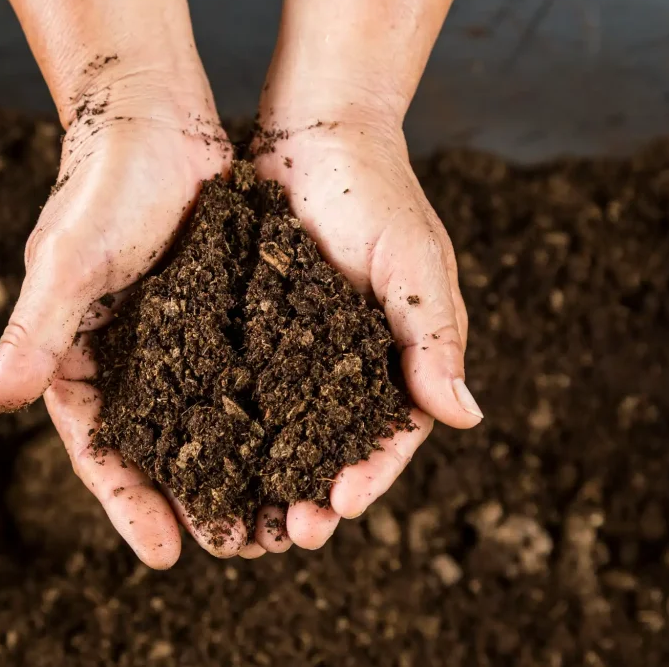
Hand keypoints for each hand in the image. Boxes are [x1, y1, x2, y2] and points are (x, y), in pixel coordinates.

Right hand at [0, 66, 239, 567]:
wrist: (154, 117)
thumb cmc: (101, 187)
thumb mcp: (68, 265)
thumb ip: (30, 336)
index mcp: (78, 360)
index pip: (100, 450)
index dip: (129, 504)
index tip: (165, 556)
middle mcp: (128, 361)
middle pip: (159, 450)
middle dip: (192, 502)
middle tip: (235, 549)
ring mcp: (177, 341)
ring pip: (207, 422)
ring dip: (237, 470)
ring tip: (274, 518)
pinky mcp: (219, 316)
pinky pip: (243, 376)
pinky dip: (266, 414)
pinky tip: (299, 445)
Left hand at [248, 113, 481, 552]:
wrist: (313, 134)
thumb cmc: (376, 193)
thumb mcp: (413, 263)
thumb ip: (433, 337)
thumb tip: (465, 416)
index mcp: (395, 357)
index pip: (390, 434)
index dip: (368, 475)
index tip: (340, 507)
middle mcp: (344, 365)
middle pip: (332, 448)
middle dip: (313, 494)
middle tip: (287, 534)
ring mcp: (294, 352)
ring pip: (282, 432)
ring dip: (266, 478)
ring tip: (245, 519)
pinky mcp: (250, 331)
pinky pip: (238, 387)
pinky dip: (227, 427)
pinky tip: (202, 459)